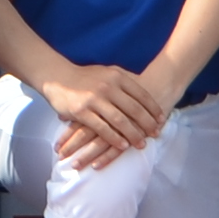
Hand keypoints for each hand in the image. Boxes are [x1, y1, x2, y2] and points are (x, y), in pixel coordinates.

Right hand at [45, 63, 167, 162]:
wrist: (58, 76)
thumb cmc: (85, 76)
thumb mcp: (107, 71)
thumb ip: (123, 79)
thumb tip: (143, 85)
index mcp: (116, 77)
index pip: (140, 94)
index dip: (152, 108)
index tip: (161, 119)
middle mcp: (108, 87)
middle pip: (133, 109)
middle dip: (147, 124)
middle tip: (156, 134)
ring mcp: (95, 100)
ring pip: (119, 121)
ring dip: (132, 134)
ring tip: (141, 144)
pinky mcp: (82, 112)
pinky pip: (102, 128)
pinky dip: (114, 138)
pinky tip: (122, 146)